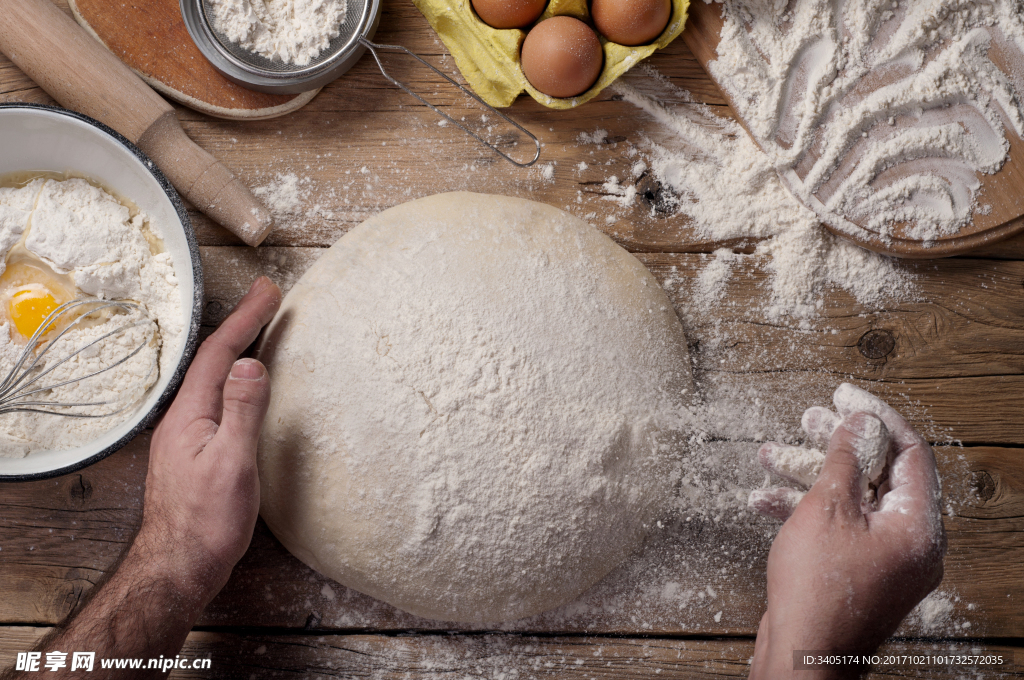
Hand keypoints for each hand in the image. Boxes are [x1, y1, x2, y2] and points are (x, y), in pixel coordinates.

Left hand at [134, 276, 281, 606]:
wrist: (179, 568)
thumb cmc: (206, 522)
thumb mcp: (232, 463)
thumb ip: (242, 411)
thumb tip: (251, 364)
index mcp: (189, 415)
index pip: (220, 354)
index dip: (246, 319)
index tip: (269, 291)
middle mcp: (183, 420)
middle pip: (213, 360)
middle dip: (242, 325)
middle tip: (267, 298)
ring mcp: (187, 437)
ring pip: (213, 379)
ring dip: (237, 349)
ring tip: (259, 329)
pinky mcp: (195, 453)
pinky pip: (216, 400)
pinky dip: (235, 378)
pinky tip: (245, 385)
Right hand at [748, 384, 946, 678]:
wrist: (802, 655)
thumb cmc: (818, 589)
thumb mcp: (828, 509)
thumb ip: (845, 459)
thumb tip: (859, 422)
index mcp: (918, 526)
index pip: (909, 451)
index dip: (874, 415)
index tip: (842, 393)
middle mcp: (909, 542)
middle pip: (879, 473)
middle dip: (836, 442)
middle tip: (807, 417)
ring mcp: (883, 559)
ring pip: (851, 499)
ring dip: (809, 473)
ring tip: (770, 453)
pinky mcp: (856, 571)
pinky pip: (837, 527)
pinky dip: (804, 508)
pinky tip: (764, 499)